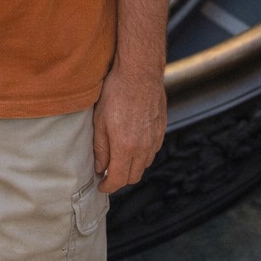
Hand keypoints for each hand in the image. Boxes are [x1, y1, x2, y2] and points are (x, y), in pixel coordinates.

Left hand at [92, 64, 166, 193]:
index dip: (108, 187)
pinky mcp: (161, 130)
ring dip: (131, 167)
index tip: (101, 186)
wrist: (140, 73)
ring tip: (117, 158)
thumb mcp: (99, 120)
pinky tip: (131, 144)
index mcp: (126, 147)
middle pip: (134, 176)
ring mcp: (155, 139)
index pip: (119, 179)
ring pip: (144, 165)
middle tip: (107, 173)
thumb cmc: (115, 93)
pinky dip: (141, 155)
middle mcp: (144, 148)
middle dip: (120, 179)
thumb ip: (100, 147)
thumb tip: (99, 168)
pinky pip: (151, 151)